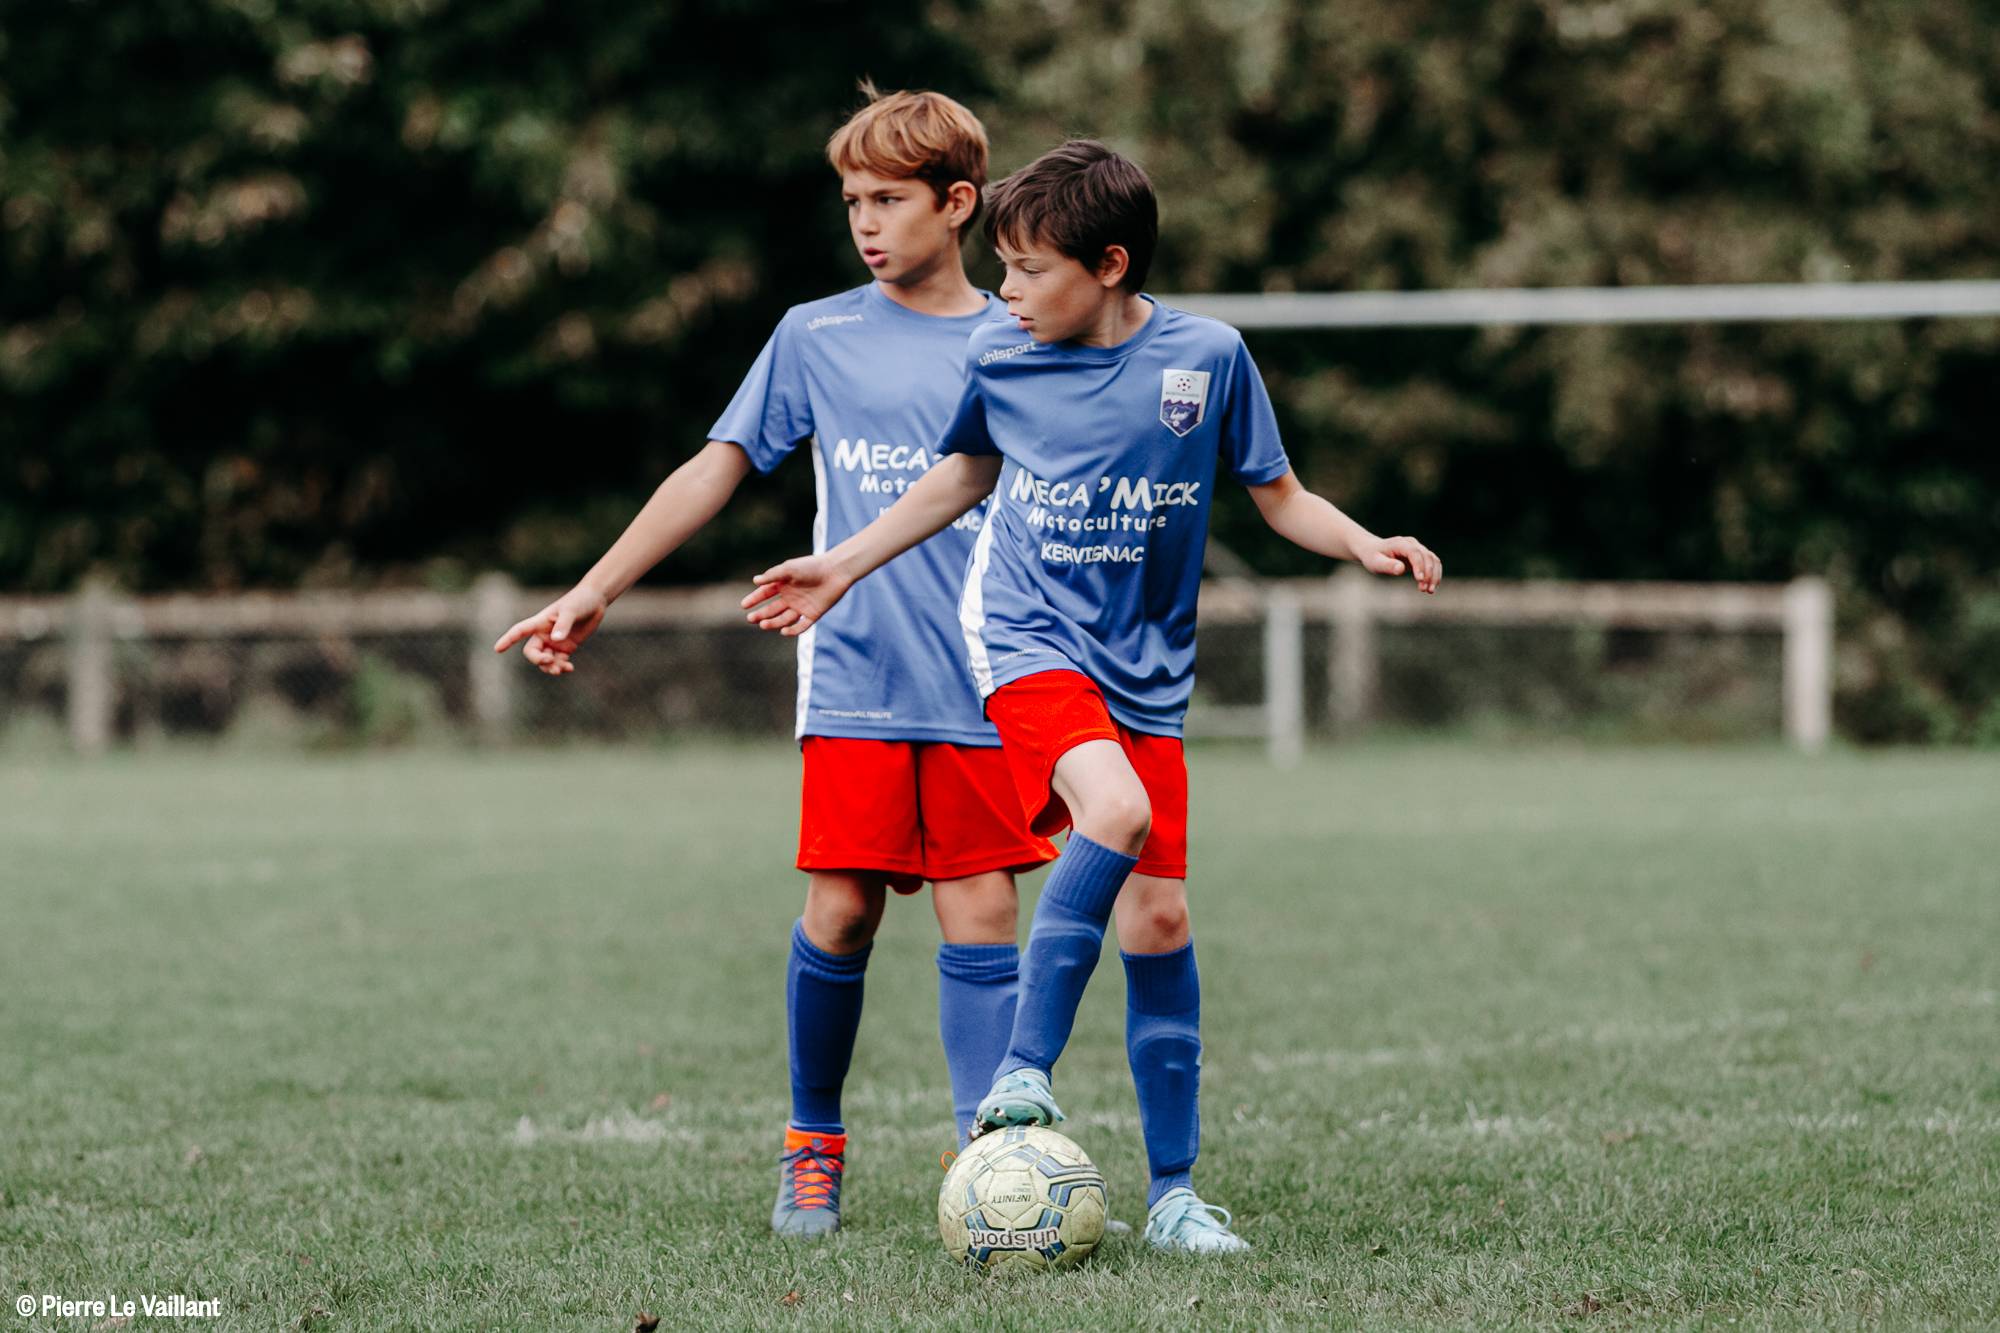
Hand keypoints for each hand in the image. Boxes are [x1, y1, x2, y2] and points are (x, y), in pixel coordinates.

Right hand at [492, 586, 607, 675]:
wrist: (595, 601)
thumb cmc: (580, 601)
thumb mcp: (571, 611)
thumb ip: (563, 625)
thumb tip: (555, 641)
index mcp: (540, 622)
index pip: (519, 631)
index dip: (508, 639)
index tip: (497, 649)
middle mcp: (544, 633)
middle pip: (532, 652)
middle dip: (538, 660)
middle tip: (550, 662)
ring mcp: (554, 641)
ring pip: (545, 660)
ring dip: (551, 667)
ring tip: (563, 669)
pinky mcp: (566, 647)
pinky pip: (558, 661)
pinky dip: (561, 667)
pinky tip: (569, 668)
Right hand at [741, 556, 852, 635]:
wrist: (836, 571)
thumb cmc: (812, 566)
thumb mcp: (789, 569)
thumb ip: (773, 575)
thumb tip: (755, 581)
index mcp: (783, 584)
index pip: (765, 594)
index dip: (754, 599)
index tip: (744, 605)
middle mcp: (790, 597)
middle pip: (772, 609)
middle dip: (761, 614)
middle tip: (751, 619)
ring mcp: (801, 607)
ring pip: (784, 619)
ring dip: (773, 623)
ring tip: (763, 625)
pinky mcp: (813, 615)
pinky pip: (801, 626)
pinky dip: (793, 630)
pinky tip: (784, 631)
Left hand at [1360, 536, 1441, 593]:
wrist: (1373, 550)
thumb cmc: (1372, 557)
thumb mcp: (1375, 562)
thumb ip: (1387, 565)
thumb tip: (1400, 569)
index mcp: (1400, 543)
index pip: (1414, 552)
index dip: (1419, 565)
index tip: (1420, 580)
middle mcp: (1412, 543)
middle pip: (1427, 556)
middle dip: (1428, 574)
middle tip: (1424, 590)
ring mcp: (1418, 548)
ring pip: (1433, 560)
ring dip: (1434, 575)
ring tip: (1429, 591)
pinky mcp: (1421, 555)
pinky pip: (1433, 563)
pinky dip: (1435, 575)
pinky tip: (1431, 587)